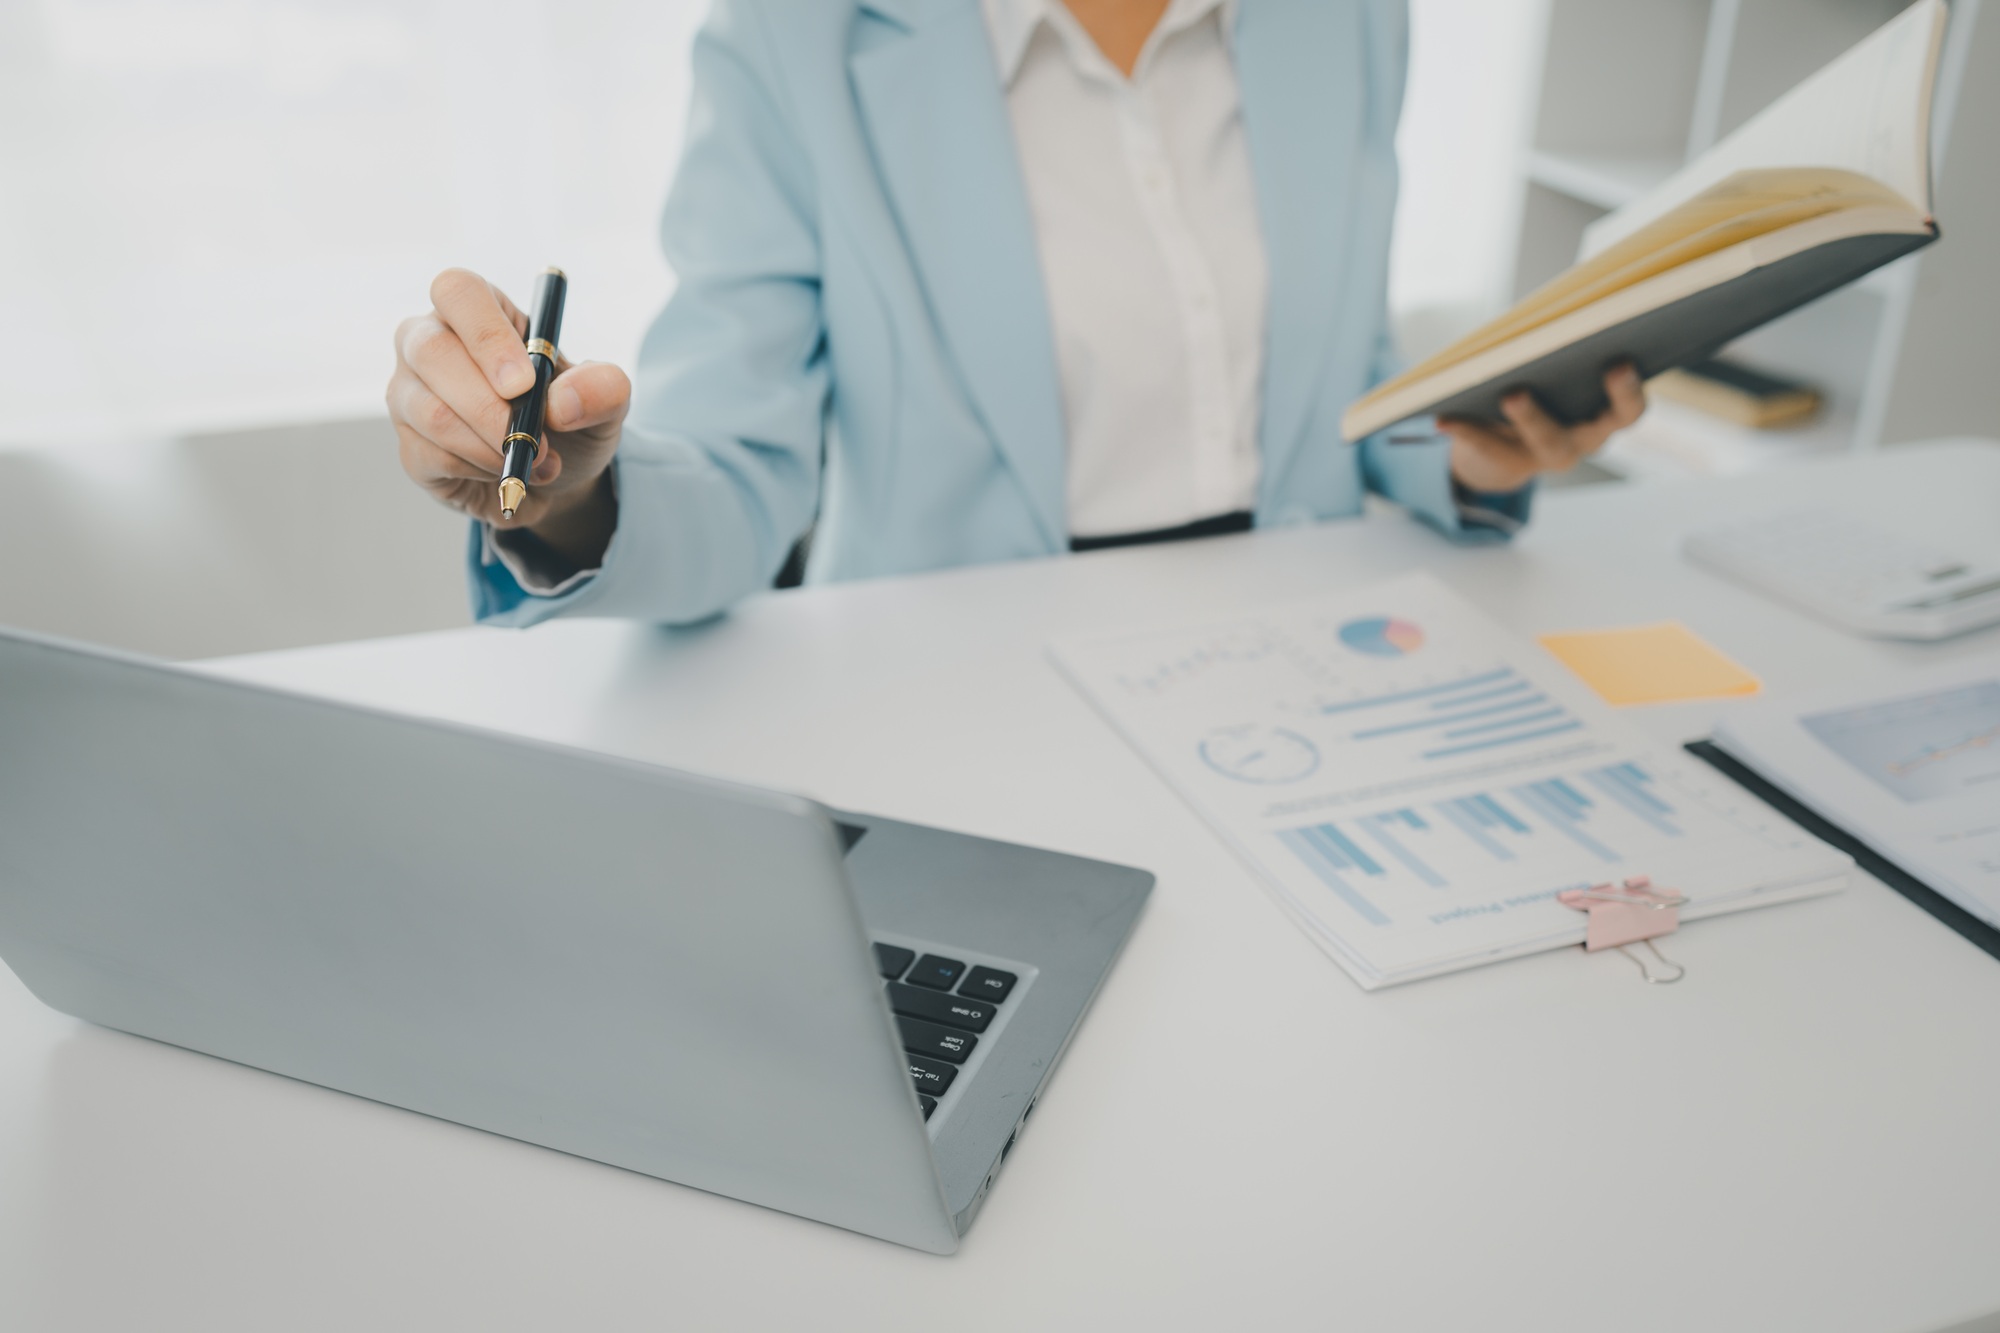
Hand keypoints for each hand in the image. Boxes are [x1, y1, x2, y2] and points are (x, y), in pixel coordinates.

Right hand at [388, 268, 630, 564]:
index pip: (459, 292)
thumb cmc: (573, 418)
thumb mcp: (608, 401)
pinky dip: (482, 470)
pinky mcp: (409, 444)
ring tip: (537, 460)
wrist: (556, 476)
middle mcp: (430, 340)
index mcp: (480, 310)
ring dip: (494, 446)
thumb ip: (602, 389)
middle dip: (489, 406)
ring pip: (432, 413)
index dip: (487, 335)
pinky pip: (434, 456)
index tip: (523, 384)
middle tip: (537, 439)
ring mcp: (410, 392)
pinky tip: (506, 470)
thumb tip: (560, 404)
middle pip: (431, 352)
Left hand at [1437, 364, 1644, 493]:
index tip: (1620, 362)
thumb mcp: (1553, 371)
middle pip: (1592, 430)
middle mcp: (1584, 440)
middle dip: (1586, 401)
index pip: (1630, 410)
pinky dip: (1465, 429)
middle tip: (1569, 376)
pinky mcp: (1510, 464)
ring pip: (1545, 440)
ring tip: (1510, 394)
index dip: (1629, 390)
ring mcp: (1547, 456)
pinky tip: (1444, 417)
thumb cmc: (1540, 390)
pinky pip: (1489, 447)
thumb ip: (1559, 351)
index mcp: (1605, 415)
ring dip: (1530, 416)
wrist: (1500, 449)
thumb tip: (1550, 318)